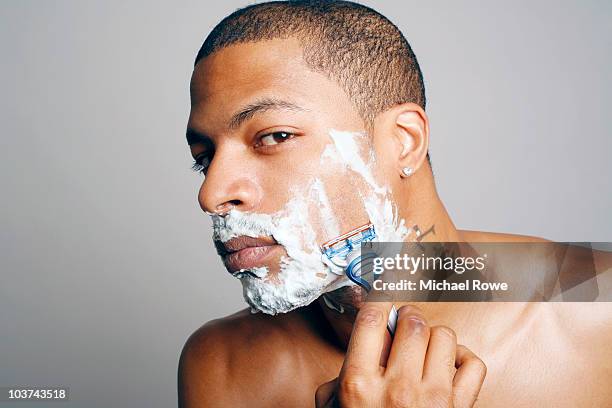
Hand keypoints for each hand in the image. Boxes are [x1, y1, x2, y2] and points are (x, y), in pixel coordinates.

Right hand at [315, 303, 485, 406]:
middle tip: (404, 329)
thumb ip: (337, 381)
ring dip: (434, 338)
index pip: (373, 318)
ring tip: (425, 352)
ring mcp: (432, 397)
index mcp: (360, 382)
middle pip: (413, 322)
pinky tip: (448, 368)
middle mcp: (397, 386)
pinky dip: (464, 359)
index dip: (378, 301)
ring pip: (443, 336)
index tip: (382, 298)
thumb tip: (355, 354)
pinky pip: (473, 363)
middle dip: (409, 319)